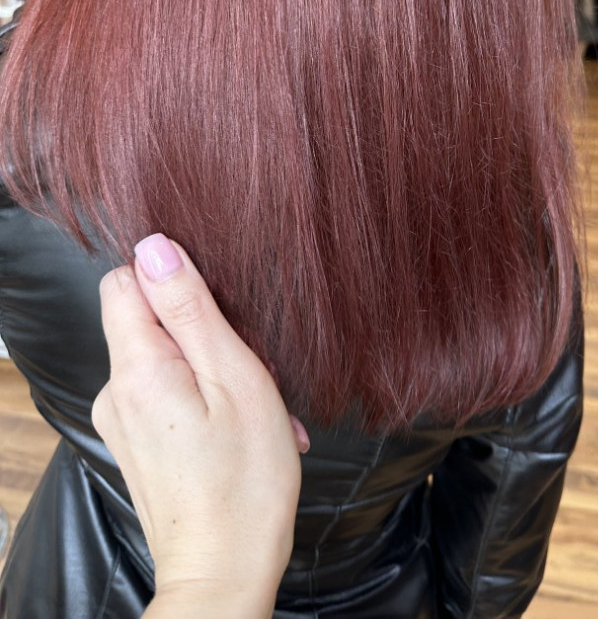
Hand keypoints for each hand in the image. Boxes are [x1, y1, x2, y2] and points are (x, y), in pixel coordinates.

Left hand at [93, 234, 307, 618]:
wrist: (225, 574)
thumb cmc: (244, 480)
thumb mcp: (233, 376)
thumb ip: (190, 308)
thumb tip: (155, 247)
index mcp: (136, 368)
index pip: (124, 279)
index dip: (172, 280)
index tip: (216, 312)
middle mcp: (116, 391)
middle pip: (149, 318)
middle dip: (204, 329)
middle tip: (250, 370)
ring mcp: (124, 419)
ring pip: (166, 355)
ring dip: (215, 368)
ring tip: (257, 408)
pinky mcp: (138, 441)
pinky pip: (168, 392)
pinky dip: (208, 397)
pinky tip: (243, 427)